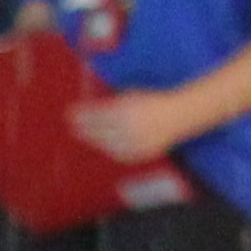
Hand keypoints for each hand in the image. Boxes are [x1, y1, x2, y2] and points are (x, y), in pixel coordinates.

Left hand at [71, 86, 201, 163]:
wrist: (180, 115)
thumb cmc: (154, 102)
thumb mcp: (132, 96)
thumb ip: (111, 103)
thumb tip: (87, 109)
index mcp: (127, 109)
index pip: (97, 114)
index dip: (82, 115)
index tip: (70, 113)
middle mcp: (130, 127)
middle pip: (98, 131)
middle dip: (84, 128)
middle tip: (73, 125)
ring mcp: (135, 142)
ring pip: (106, 145)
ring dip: (93, 140)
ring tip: (85, 135)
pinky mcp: (140, 154)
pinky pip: (118, 154)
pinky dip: (109, 149)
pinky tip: (102, 145)